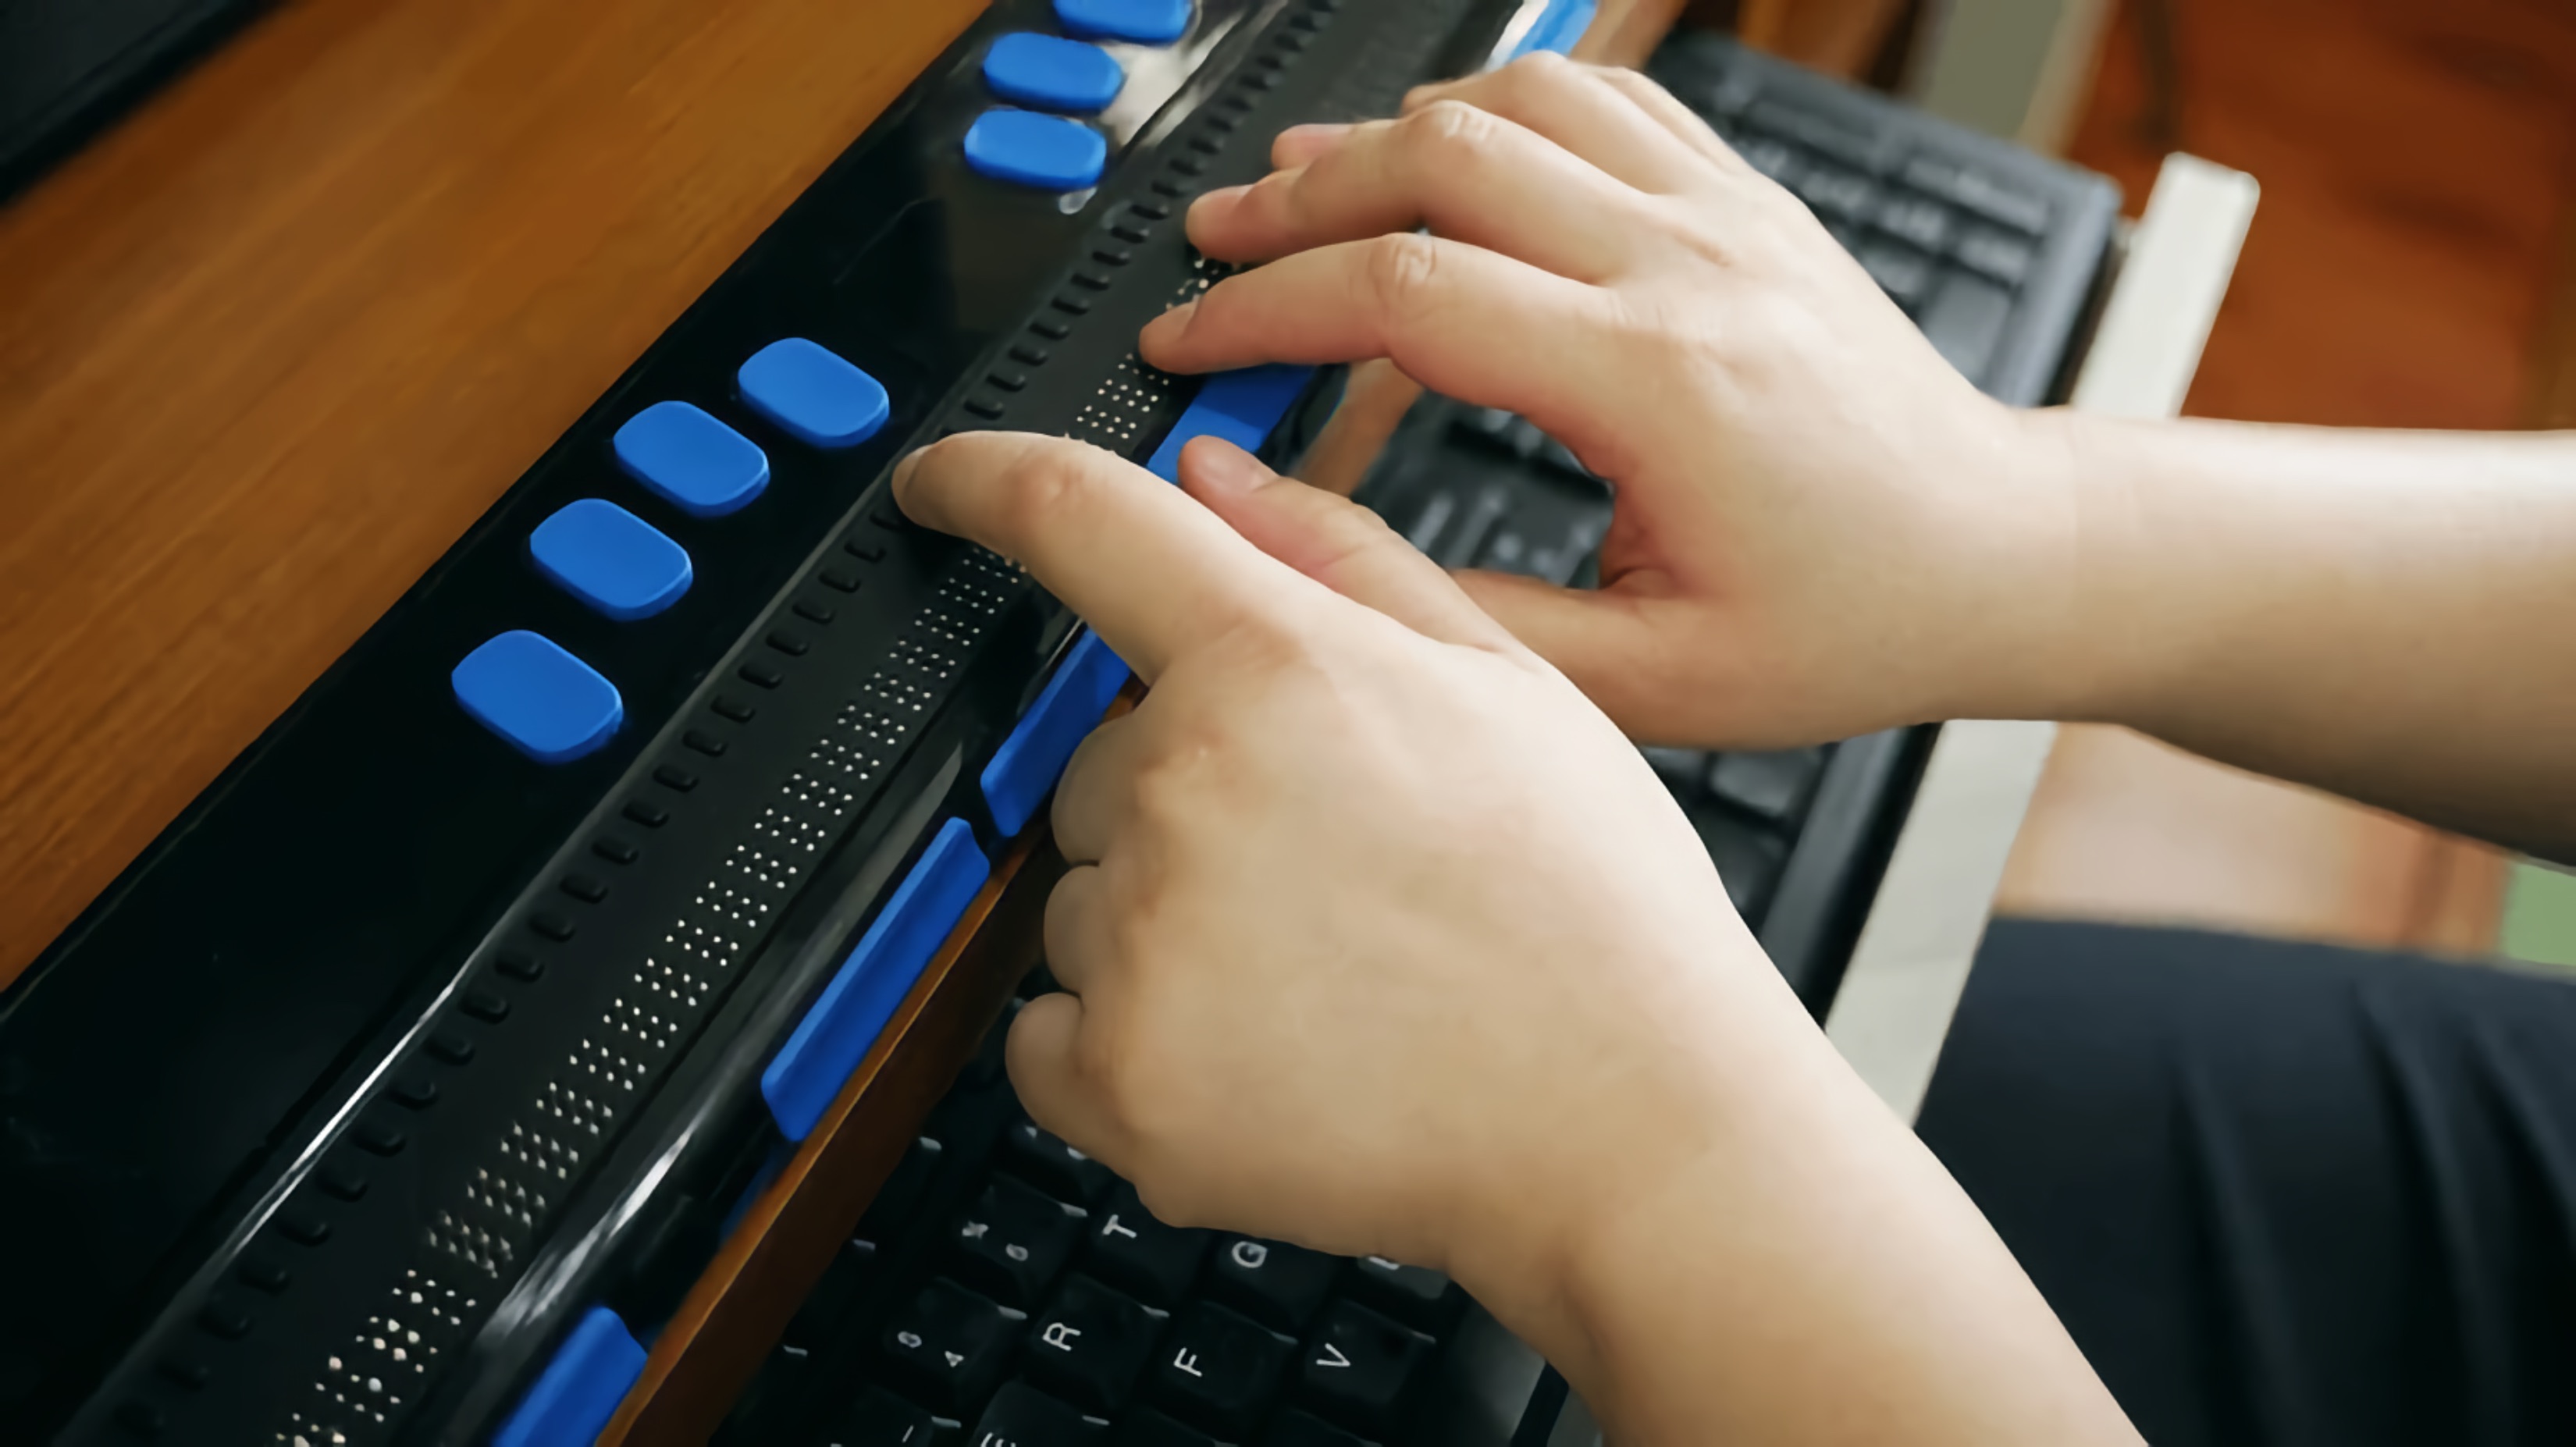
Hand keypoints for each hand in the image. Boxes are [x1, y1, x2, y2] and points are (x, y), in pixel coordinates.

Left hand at [896, 427, 1783, 1275]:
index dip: (983, 480)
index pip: (1077, 519)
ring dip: (1158, 926)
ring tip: (1320, 975)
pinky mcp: (1119, 1080)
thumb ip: (1338, 557)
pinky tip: (1259, 1051)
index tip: (942, 485)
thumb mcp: (1510, 685)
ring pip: (1078, 901)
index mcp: (1279, 666)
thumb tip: (1212, 479)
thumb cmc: (1592, 914)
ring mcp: (1141, 940)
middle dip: (1178, 797)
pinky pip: (1044, 1034)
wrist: (1632, 1126)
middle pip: (1094, 760)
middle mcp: (1185, 786)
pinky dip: (1120, 1044)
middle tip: (1326, 867)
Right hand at [1142, 54, 2087, 747]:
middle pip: (1440, 160)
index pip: (1408, 293)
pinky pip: (1603, 97)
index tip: (1193, 347)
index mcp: (1658, 384)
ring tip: (1294, 185)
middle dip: (1295, 201)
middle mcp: (1689, 266)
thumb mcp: (1651, 679)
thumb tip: (1303, 544)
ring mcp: (1724, 214)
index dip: (1268, 310)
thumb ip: (1461, 614)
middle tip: (1210, 248)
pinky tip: (1435, 142)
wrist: (2002, 552)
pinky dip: (1494, 102)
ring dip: (1384, 133)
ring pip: (1514, 101)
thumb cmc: (1855, 621)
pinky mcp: (1745, 199)